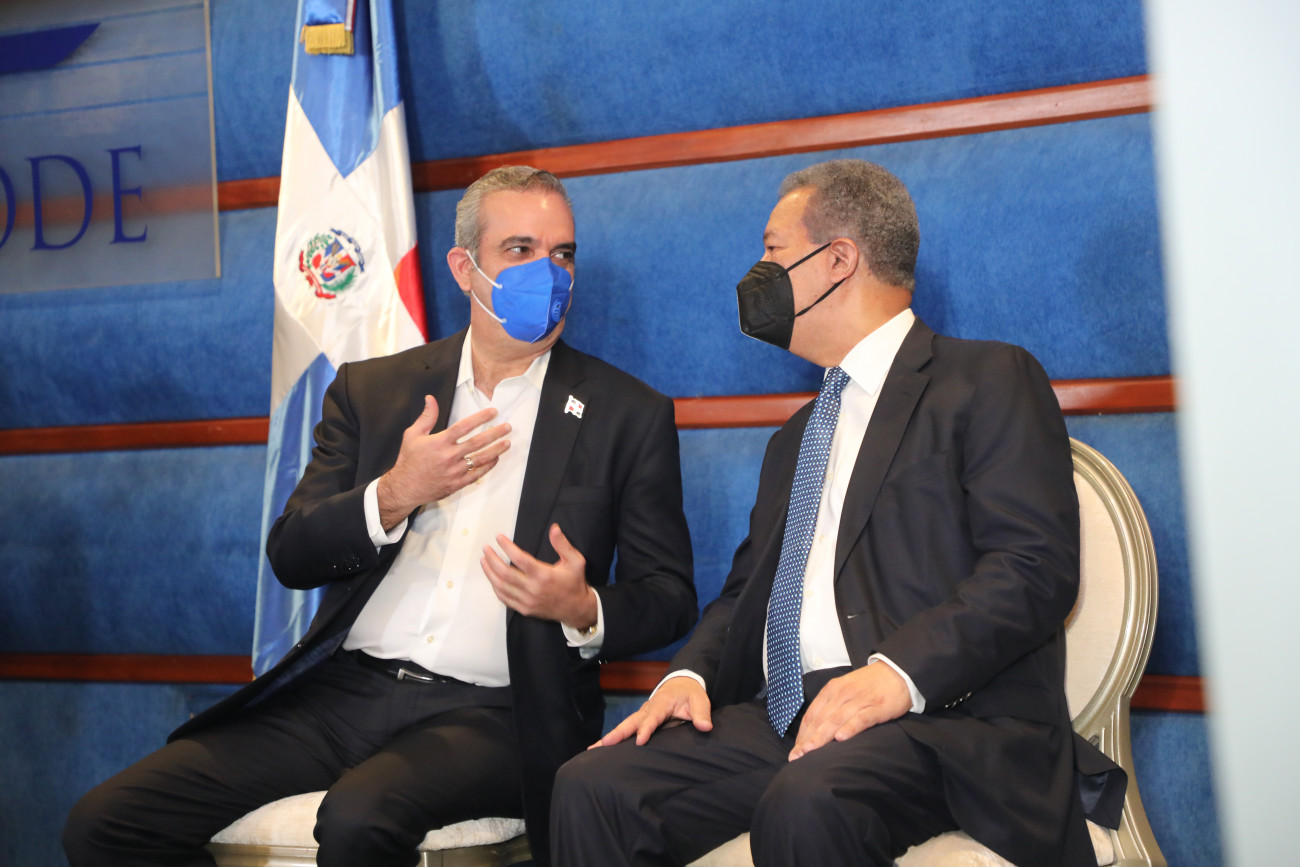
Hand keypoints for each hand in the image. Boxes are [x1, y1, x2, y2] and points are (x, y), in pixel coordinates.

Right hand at [377, 396, 509, 528]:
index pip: (465, 426)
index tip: (493, 412)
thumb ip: (426, 416)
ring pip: (481, 458)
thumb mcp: (412, 435)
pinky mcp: (457, 483)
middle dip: (495, 433)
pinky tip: (495, 459)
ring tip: (507, 443)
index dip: (481, 418)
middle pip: (477, 442)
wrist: (405, 487)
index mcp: (440, 442)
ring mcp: (455, 471)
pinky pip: (477, 474)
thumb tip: (430, 399)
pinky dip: (488, 467)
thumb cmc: (409, 461)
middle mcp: (449, 456)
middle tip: (507, 427)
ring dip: (496, 450)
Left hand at [481, 524, 595, 626]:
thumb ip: (563, 544)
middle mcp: (533, 589)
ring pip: (501, 586)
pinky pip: (504, 598)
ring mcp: (527, 601)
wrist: (576, 609)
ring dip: (489, 572)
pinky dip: (495, 587)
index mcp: (544, 575)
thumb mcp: (575, 561)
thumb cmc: (574, 583)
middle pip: (505, 573)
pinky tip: (492, 578)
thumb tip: (554, 529)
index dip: (507, 546)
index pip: (519, 558)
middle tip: (486, 548)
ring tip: (484, 560)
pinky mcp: (524, 609)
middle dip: (492, 559)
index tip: (499, 537)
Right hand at [592, 676, 712, 747]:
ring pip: (624, 726)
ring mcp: (642, 714)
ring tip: (593, 749)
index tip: (640, 741)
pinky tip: (601, 749)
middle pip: (630, 722)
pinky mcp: (640, 719)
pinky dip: (614, 738)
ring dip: (610, 737)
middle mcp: (648, 708)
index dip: (646, 729)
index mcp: (661, 703)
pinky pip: (626, 729)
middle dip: (618, 733)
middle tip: (604, 744)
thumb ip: (702, 713)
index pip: (652, 718)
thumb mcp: (700, 700)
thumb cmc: (690, 694)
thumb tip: (705, 727)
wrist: (681, 682)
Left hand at [789, 662, 910, 760]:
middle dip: (807, 739)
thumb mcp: (845, 689)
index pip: (812, 715)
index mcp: (832, 689)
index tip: (795, 751)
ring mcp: (860, 700)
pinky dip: (850, 728)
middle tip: (797, 756)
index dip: (802, 734)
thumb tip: (814, 729)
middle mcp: (842, 694)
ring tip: (810, 751)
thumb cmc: (869, 684)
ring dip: (821, 737)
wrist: (897, 671)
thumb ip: (831, 706)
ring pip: (836, 720)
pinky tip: (841, 738)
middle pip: (820, 720)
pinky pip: (861, 719)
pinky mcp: (877, 707)